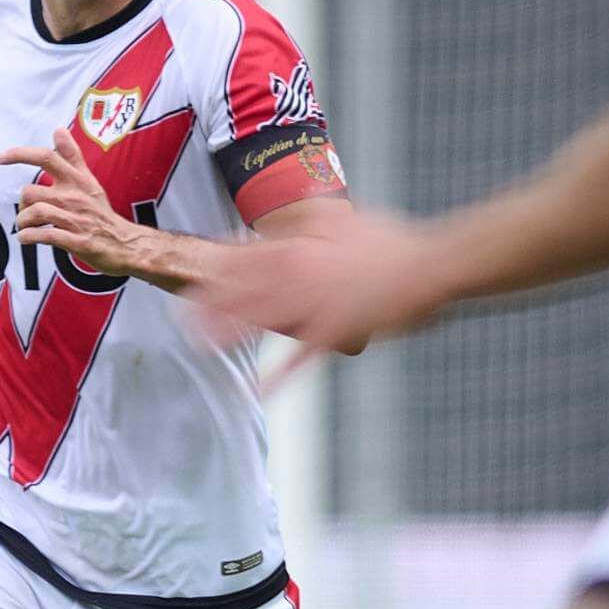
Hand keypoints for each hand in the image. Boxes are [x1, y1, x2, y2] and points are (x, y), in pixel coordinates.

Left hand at [0, 129, 143, 274]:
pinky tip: (27, 238)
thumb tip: (58, 130)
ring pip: (36, 212)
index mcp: (77, 180)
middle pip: (31, 190)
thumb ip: (72, 156)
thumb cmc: (100, 212)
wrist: (126, 243)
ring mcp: (76, 219)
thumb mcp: (89, 180)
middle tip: (26, 212)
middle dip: (21, 204)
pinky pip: (45, 235)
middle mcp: (75, 196)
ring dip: (23, 222)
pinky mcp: (77, 241)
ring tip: (25, 227)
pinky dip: (29, 237)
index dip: (20, 154)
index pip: (47, 156)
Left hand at [193, 206, 437, 356]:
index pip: (245, 257)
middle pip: (243, 290)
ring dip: (229, 332)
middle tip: (179, 314)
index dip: (214, 269)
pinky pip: (303, 357)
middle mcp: (301, 275)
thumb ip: (302, 220)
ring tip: (199, 344)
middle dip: (209, 302)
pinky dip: (281, 375)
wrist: (430, 265)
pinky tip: (259, 390)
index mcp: (300, 247)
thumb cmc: (388, 241)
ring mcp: (318, 305)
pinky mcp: (338, 331)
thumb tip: (274, 221)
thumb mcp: (339, 219)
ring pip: (264, 320)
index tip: (189, 277)